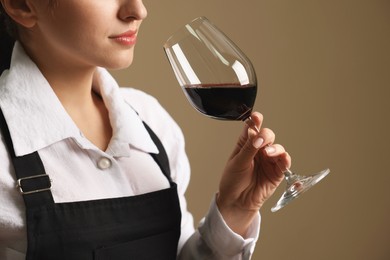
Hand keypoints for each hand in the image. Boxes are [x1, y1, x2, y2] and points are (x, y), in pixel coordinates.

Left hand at [216, 112, 290, 235]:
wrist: (237, 202)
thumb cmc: (233, 181)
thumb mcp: (237, 163)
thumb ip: (248, 148)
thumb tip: (257, 134)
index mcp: (246, 144)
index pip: (252, 128)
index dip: (256, 120)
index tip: (256, 117)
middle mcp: (259, 150)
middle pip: (267, 135)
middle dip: (265, 135)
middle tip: (260, 140)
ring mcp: (269, 160)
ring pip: (277, 147)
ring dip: (274, 148)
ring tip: (266, 153)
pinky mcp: (277, 172)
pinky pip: (284, 162)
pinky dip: (285, 158)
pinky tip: (282, 157)